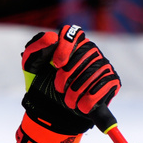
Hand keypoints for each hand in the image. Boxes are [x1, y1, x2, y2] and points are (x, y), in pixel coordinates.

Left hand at [16, 25, 119, 142]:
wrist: (52, 108)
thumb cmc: (41, 82)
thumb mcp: (31, 65)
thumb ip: (35, 48)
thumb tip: (52, 37)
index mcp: (71, 42)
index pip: (73, 33)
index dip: (64, 48)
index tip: (55, 65)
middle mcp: (90, 50)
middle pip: (83, 53)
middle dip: (67, 76)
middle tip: (58, 88)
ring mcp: (103, 64)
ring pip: (93, 72)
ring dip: (76, 91)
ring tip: (68, 101)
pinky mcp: (112, 80)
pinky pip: (105, 85)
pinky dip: (89, 99)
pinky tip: (81, 106)